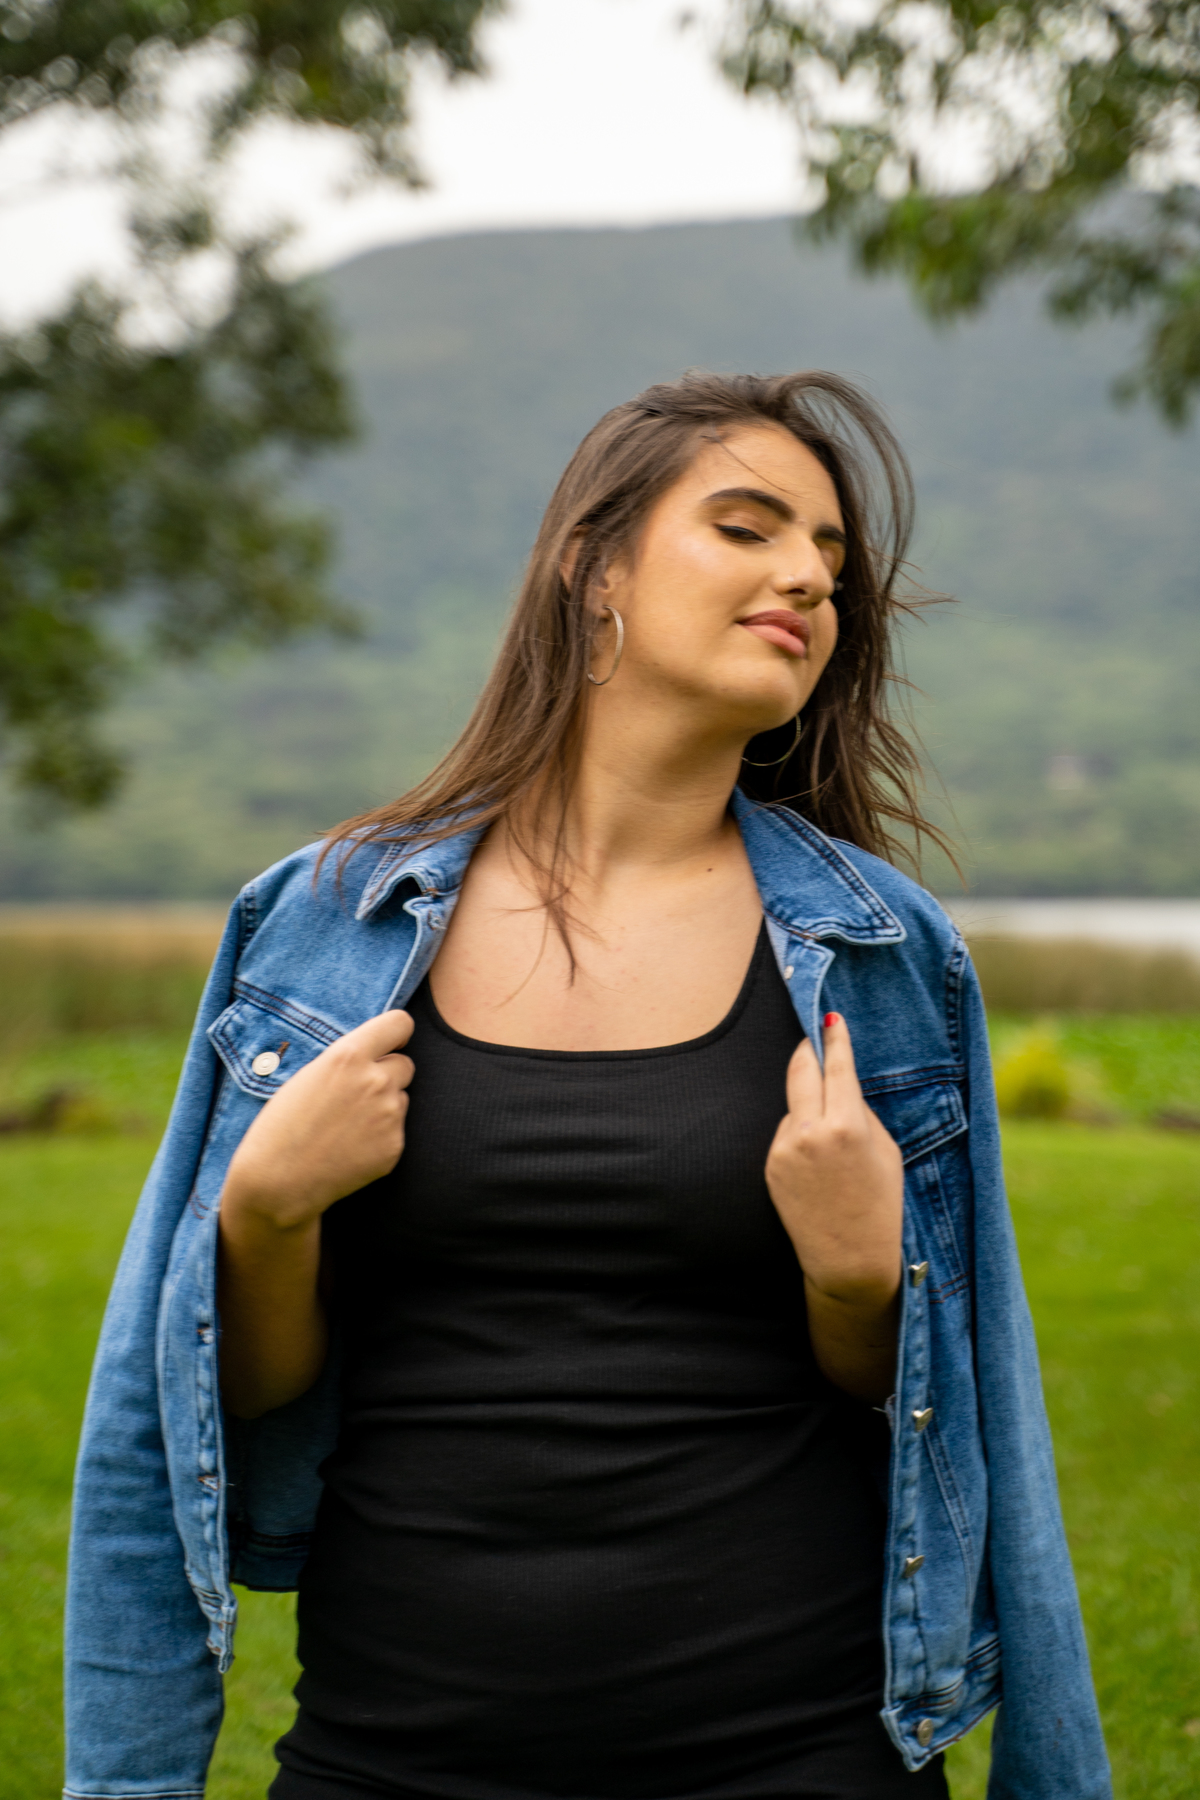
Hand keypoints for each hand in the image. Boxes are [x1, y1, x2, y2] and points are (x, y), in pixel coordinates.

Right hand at [222, 1008, 414, 1230]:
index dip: (397, 1033)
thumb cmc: (282, 1127)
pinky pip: (397, 1130)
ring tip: (346, 1126)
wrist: (278, 1182)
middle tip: (357, 1094)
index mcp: (349, 1056)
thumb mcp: (308, 1076)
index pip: (400, 1023)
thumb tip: (378, 1054)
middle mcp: (376, 1081)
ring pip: (401, 1098)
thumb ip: (347, 1060)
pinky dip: (380, 1137)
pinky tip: (351, 1148)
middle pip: (405, 1064)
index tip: (392, 1042)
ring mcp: (389, 1115)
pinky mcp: (395, 1146)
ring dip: (384, 1106)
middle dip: (388, 1074)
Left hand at [765, 1011, 902, 1399]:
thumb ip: (859, 1111)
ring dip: (808, 1105)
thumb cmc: (880, 1205)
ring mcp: (783, 1150)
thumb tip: (838, 1083)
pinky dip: (800, 1134)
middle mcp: (807, 1132)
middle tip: (815, 1041)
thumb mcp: (884, 1150)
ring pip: (794, 1105)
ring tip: (834, 1140)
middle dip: (808, 1053)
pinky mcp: (769, 1166)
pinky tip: (818, 1163)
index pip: (835, 1066)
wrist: (849, 1261)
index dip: (833, 1039)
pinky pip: (786, 1134)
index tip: (830, 1018)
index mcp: (844, 1125)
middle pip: (800, 1071)